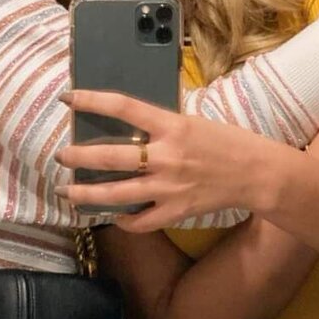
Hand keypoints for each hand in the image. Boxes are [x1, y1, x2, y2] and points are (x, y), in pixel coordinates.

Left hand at [55, 90, 269, 230]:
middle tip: (61, 156)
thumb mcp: (193, 121)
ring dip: (86, 193)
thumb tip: (129, 122)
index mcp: (173, 126)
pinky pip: (140, 220)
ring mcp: (169, 187)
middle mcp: (166, 156)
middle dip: (79, 157)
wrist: (256, 173)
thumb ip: (162, 124)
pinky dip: (124, 219)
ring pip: (116, 193)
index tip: (69, 99)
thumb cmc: (228, 142)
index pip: (124, 107)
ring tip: (68, 191)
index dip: (92, 101)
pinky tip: (113, 215)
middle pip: (111, 156)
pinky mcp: (175, 210)